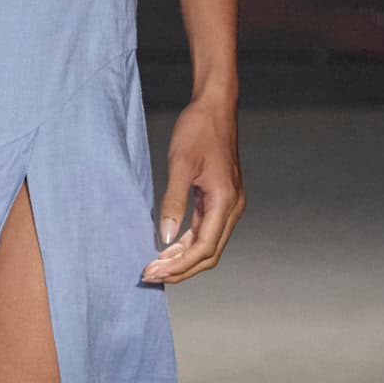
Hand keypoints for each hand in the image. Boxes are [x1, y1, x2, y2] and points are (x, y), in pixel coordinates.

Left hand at [140, 94, 243, 284]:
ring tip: (156, 265)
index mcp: (225, 201)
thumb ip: (173, 202)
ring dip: (183, 258)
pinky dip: (188, 242)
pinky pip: (206, 229)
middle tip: (151, 275)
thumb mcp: (180, 164)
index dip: (178, 266)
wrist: (215, 107)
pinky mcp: (221, 199)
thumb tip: (165, 238)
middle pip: (209, 254)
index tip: (153, 272)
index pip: (203, 248)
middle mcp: (232, 207)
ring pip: (208, 245)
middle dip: (180, 269)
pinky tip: (168, 246)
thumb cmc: (198, 130)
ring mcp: (229, 204)